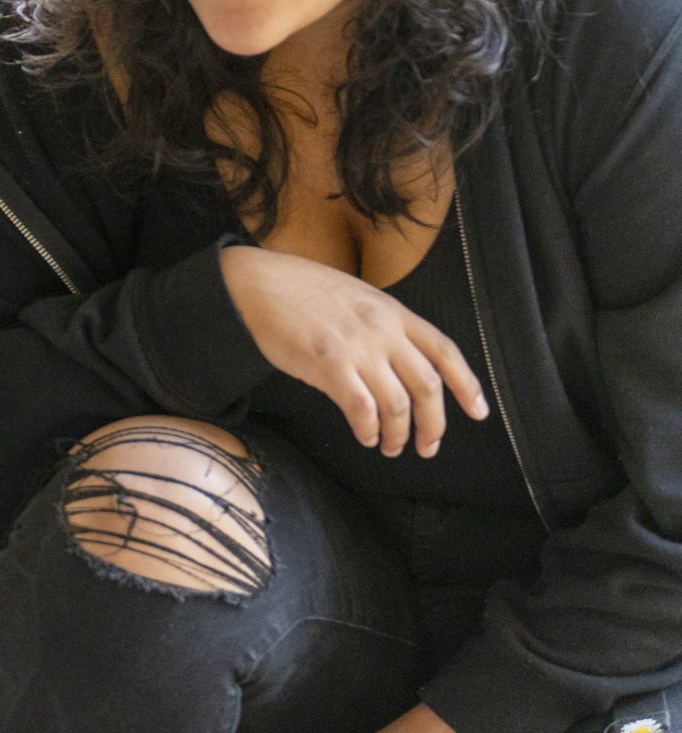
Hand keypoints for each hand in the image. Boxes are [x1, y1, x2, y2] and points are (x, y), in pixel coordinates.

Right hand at [220, 245, 488, 456]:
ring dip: (399, 434)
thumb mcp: (355, 297)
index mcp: (392, 312)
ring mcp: (357, 346)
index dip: (468, 385)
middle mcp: (383, 329)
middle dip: (434, 424)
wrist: (254, 285)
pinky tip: (365, 436)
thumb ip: (380, 325)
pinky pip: (362, 408)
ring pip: (398, 403)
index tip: (478, 412)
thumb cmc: (298, 290)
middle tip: (427, 446)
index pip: (445, 351)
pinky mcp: (328, 363)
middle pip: (428, 386)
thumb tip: (395, 364)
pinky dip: (369, 429)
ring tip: (391, 447)